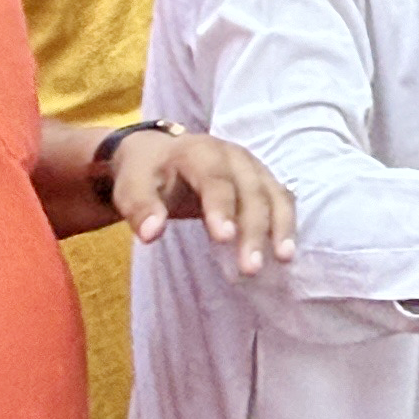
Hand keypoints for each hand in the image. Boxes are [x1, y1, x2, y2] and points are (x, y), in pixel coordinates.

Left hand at [109, 130, 294, 277]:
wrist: (161, 153)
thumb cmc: (147, 173)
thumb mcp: (132, 186)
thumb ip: (140, 207)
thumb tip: (151, 234)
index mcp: (199, 151)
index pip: (215, 178)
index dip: (222, 207)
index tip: (224, 239)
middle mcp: (233, 155)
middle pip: (250, 190)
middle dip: (254, 228)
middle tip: (250, 267)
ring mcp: (252, 167)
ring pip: (273, 194)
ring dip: (280, 227)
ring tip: (283, 258)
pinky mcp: (262, 180)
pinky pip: (281, 199)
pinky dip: (286, 223)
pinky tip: (285, 251)